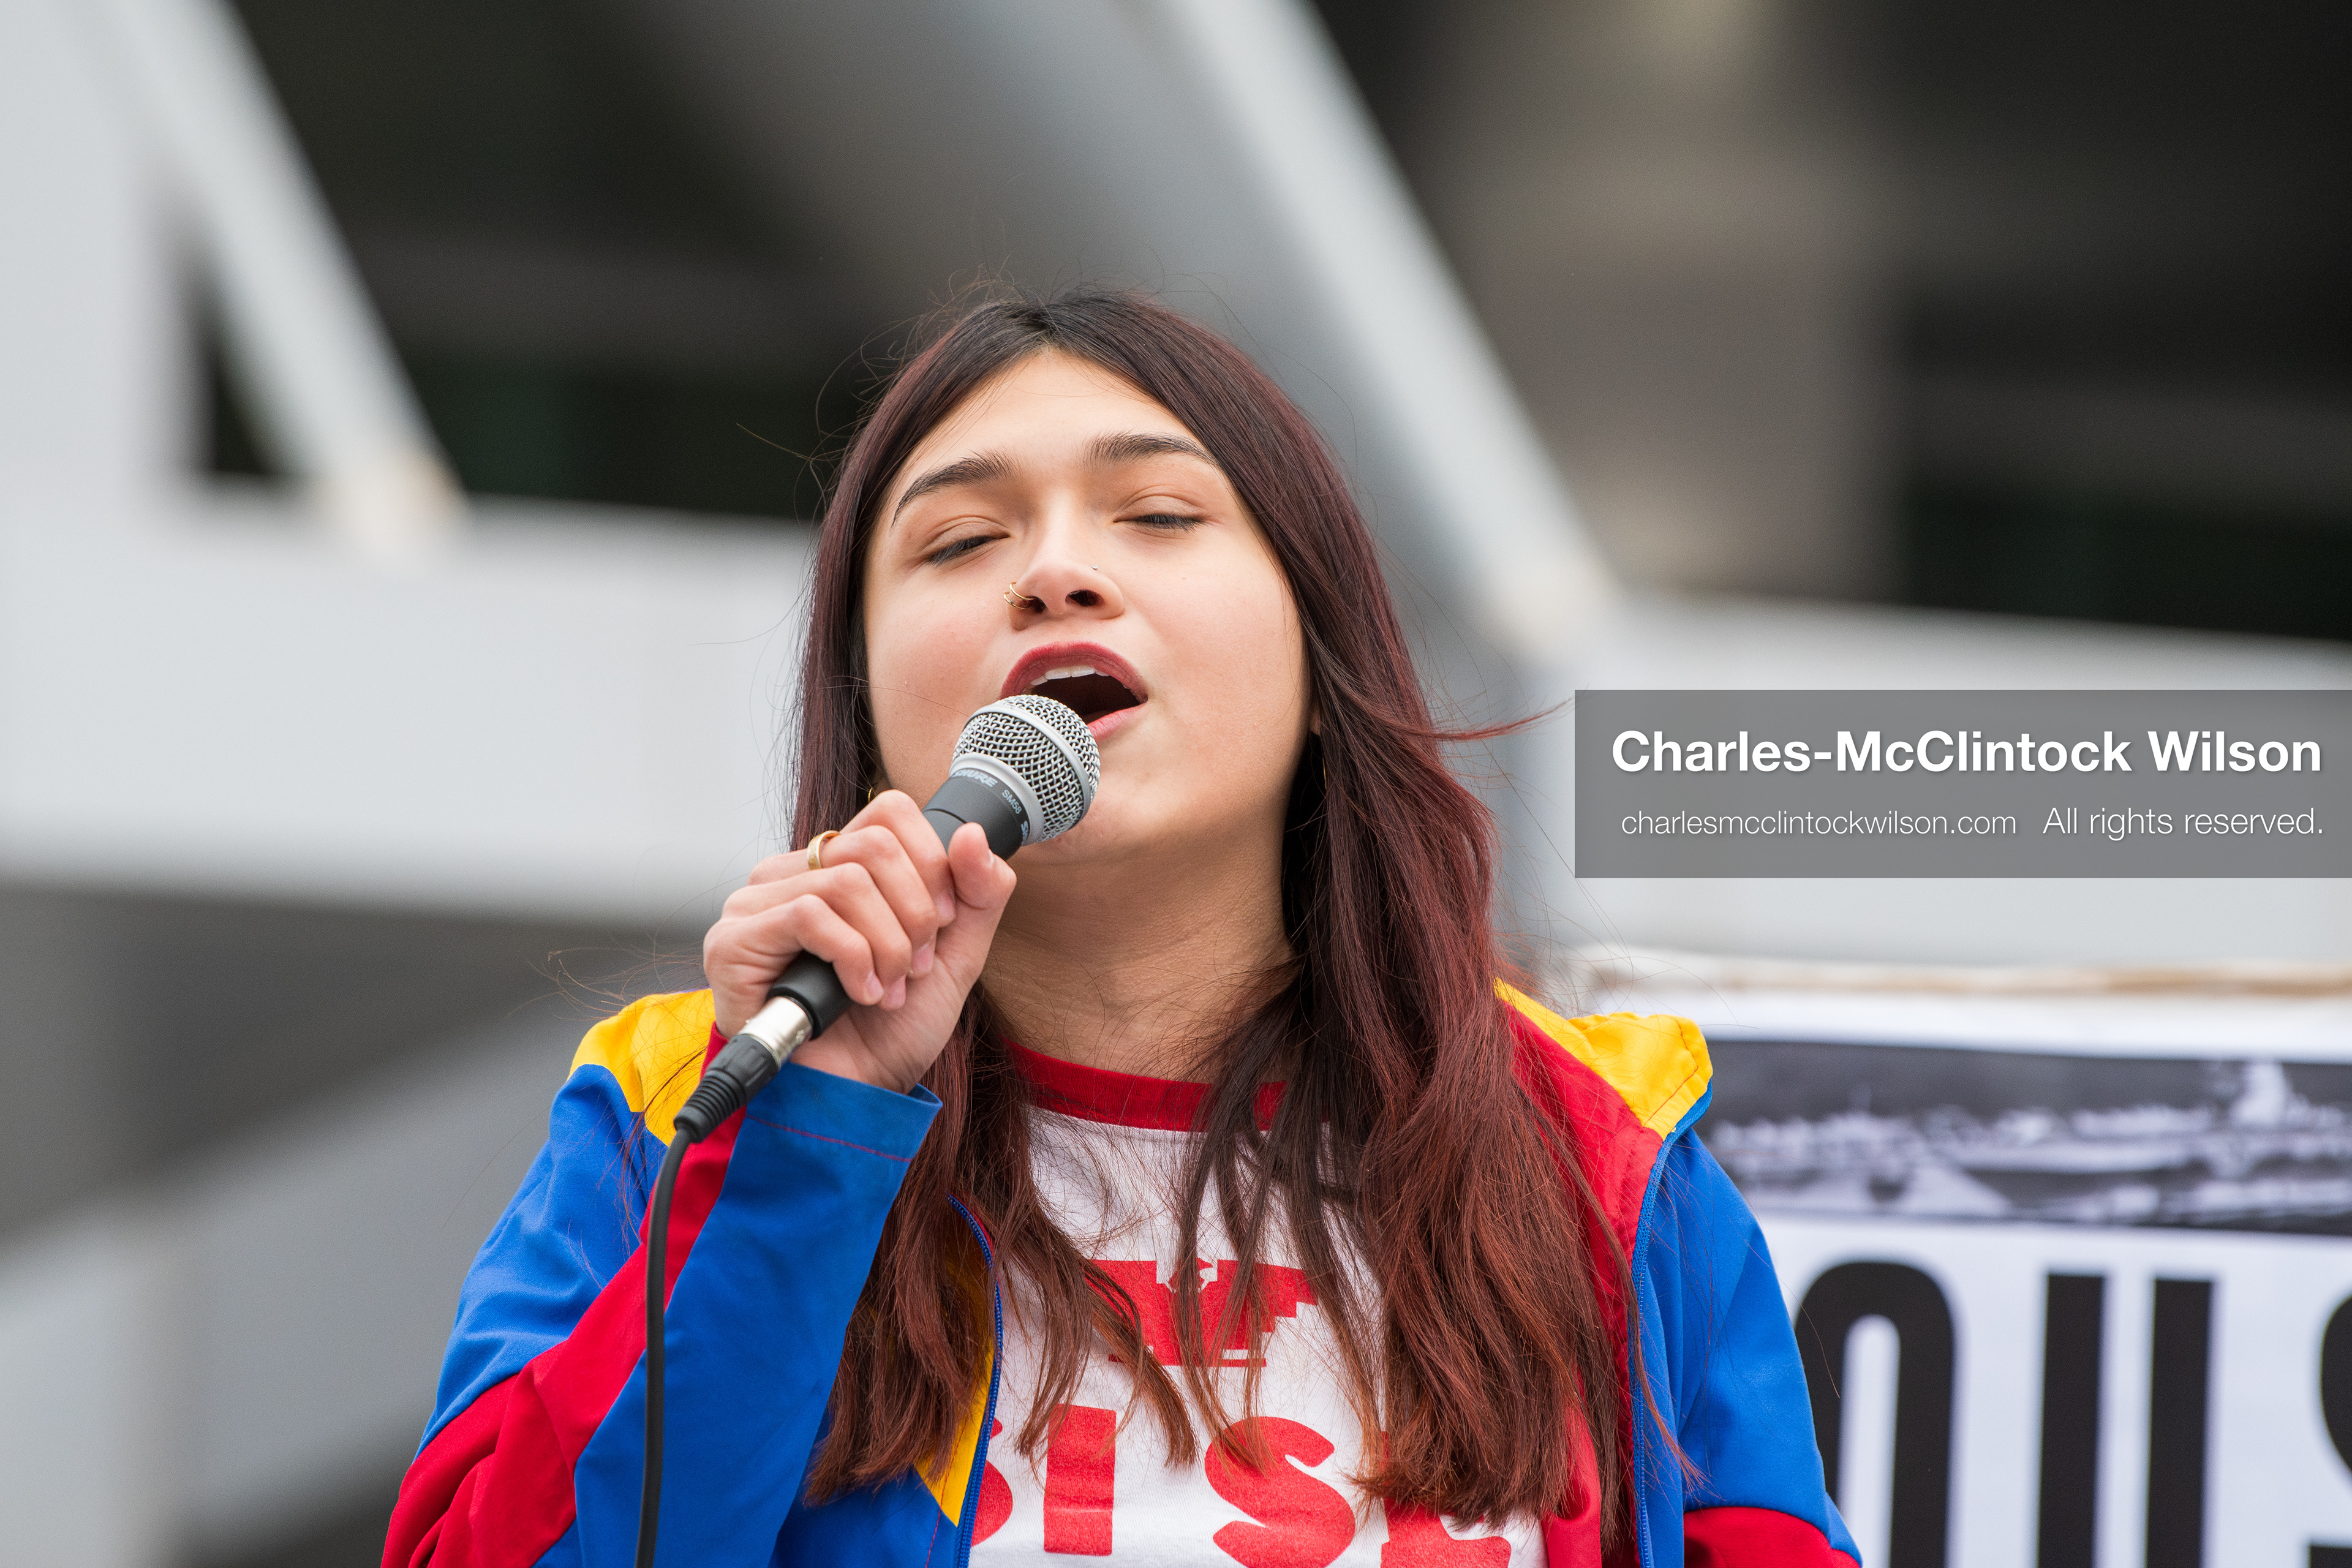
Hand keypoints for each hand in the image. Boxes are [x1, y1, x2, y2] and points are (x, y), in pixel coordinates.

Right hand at [702, 791, 1016, 1092]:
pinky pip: (809, 915)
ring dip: (887, 946)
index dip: (932, 863)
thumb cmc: (893, 1029)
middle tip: (914, 967)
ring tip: (886, 990)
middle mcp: (793, 873)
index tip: (942, 923)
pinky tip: (856, 996)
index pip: (889, 810)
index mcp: (839, 866)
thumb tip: (975, 833)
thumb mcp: (955, 956)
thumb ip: (978, 895)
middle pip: (875, 845)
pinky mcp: (735, 940)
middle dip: (915, 915)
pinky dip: (852, 959)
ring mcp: (756, 904)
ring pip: (846, 881)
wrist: (858, 1095)